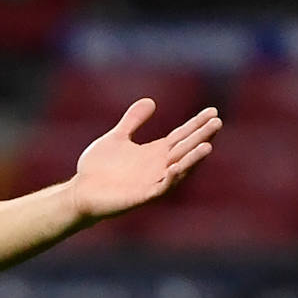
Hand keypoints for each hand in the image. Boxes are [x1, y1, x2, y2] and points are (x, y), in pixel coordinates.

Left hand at [71, 98, 221, 219]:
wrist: (80, 192)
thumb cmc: (97, 168)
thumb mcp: (117, 138)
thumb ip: (133, 121)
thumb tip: (150, 101)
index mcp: (154, 152)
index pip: (181, 136)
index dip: (196, 124)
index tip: (213, 111)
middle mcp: (158, 166)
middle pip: (185, 149)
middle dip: (201, 137)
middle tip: (217, 122)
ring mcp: (152, 182)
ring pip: (180, 170)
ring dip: (193, 159)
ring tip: (208, 145)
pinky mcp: (142, 196)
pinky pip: (161, 188)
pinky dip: (170, 178)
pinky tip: (176, 166)